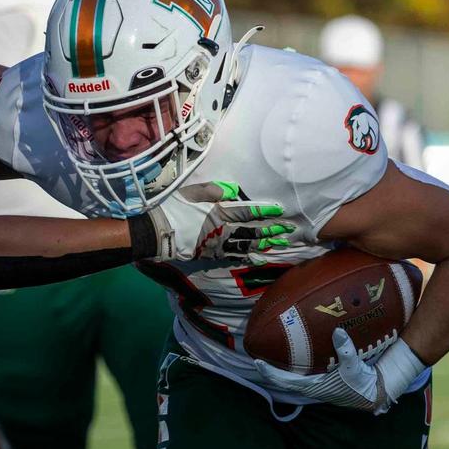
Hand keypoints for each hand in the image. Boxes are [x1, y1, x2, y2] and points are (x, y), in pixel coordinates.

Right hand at [147, 181, 293, 261]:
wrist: (160, 230)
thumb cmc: (177, 206)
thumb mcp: (196, 192)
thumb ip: (218, 191)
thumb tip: (235, 191)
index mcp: (221, 211)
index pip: (249, 210)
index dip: (266, 210)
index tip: (281, 210)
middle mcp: (225, 228)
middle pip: (253, 229)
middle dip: (272, 229)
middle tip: (288, 230)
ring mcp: (220, 242)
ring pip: (248, 243)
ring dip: (265, 243)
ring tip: (280, 243)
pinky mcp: (213, 252)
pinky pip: (235, 255)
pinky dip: (249, 256)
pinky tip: (260, 257)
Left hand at [252, 328, 425, 414]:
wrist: (374, 394)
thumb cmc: (361, 384)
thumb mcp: (354, 367)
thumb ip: (346, 350)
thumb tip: (338, 331)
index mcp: (312, 387)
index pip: (284, 381)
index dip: (269, 373)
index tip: (257, 362)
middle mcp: (310, 387)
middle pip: (282, 379)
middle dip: (270, 369)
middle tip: (258, 354)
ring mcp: (315, 386)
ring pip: (290, 378)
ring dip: (279, 368)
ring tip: (269, 353)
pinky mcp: (321, 382)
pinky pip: (301, 375)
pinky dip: (293, 367)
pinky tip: (292, 356)